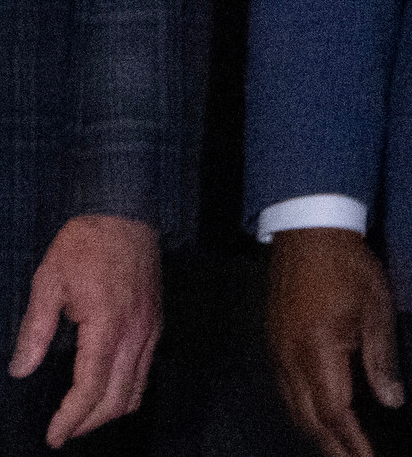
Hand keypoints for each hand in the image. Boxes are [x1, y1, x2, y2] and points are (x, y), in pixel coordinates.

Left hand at [12, 212, 158, 446]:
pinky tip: (103, 394)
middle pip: (116, 399)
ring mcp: (150, 335)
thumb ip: (35, 330)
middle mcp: (135, 338)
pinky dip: (124, 393)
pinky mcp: (155, 328)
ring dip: (108, 412)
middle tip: (61, 433)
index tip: (54, 435)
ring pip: (135, 392)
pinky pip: (143, 374)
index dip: (72, 417)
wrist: (125, 215)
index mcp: (107, 327)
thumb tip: (19, 369)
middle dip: (88, 422)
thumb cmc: (83, 244)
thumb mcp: (48, 282)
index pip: (90, 388)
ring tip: (79, 420)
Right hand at [270, 227, 401, 456]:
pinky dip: (302, 412)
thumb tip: (390, 400)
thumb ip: (381, 358)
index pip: (335, 410)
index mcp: (316, 347)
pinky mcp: (273, 339)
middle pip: (307, 417)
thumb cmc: (346, 265)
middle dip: (331, 448)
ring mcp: (276, 347)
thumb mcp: (376, 308)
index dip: (353, 443)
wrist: (306, 229)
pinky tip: (317, 418)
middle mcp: (289, 353)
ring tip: (339, 451)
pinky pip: (285, 388)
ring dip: (315, 434)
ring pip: (292, 406)